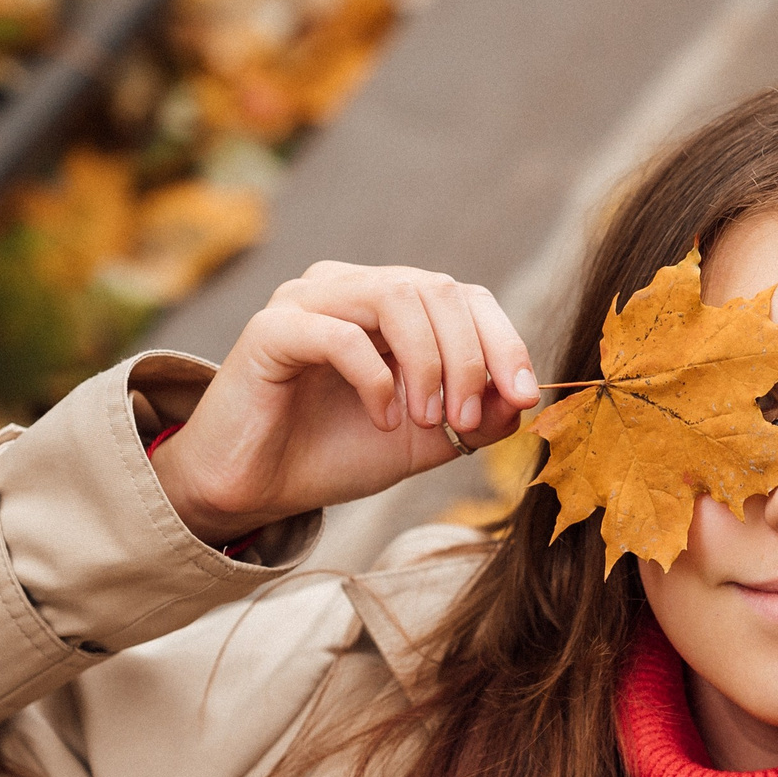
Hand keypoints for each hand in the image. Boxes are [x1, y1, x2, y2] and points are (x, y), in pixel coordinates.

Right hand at [146, 263, 539, 543]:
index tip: (523, 396)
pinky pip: (340, 334)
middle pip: (438, 289)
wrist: (254, 488)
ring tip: (427, 419)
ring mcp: (309, 300)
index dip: (503, 341)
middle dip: (470, 357)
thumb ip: (476, 418)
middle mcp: (351, 287)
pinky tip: (383, 418)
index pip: (463, 296)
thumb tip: (524, 398)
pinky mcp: (272, 329)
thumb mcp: (424, 440)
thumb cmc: (334, 454)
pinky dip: (377, 378)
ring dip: (429, 363)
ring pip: (396, 297)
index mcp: (390, 304)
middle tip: (467, 421)